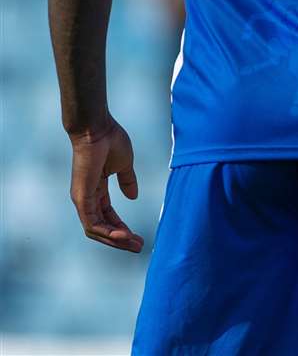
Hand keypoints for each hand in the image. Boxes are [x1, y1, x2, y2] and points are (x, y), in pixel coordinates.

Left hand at [67, 119, 142, 252]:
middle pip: (102, 228)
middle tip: (138, 247)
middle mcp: (87, 199)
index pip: (108, 217)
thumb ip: (128, 181)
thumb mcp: (124, 165)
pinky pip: (91, 223)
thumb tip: (133, 197)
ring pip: (96, 230)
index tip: (139, 236)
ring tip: (134, 244)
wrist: (97, 129)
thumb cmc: (110, 141)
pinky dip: (106, 232)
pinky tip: (122, 235)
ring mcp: (82, 200)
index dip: (123, 227)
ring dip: (115, 240)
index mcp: (97, 191)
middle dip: (120, 240)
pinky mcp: (81, 198)